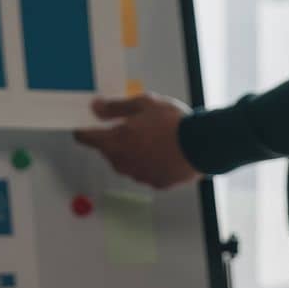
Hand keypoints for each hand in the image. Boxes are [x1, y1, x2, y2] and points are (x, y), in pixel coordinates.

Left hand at [74, 94, 201, 189]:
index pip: (85, 137)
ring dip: (134, 152)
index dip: (84, 129)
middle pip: (107, 151)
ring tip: (155, 138)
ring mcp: (139, 176)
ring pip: (127, 163)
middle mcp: (122, 163)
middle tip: (135, 125)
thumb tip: (95, 107)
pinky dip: (151, 164)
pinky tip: (165, 152)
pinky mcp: (156, 184)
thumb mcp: (144, 103)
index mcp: (114, 142)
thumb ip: (115, 107)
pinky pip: (146, 172)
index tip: (88, 124)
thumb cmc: (174, 122)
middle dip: (115, 139)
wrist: (204, 145)